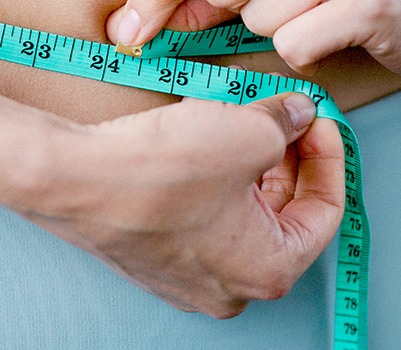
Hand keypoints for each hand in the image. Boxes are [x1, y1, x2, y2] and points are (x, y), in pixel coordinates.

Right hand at [17, 92, 343, 318]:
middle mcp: (230, 287)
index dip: (328, 155)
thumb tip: (300, 113)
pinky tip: (203, 136)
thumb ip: (288, 123)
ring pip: (240, 213)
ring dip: (249, 163)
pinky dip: (213, 177)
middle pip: (282, 214)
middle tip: (285, 112)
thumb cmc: (160, 170)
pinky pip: (201, 215)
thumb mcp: (248, 131)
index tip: (318, 117)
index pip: (325, 212)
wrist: (72, 177)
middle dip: (288, 157)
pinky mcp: (153, 256)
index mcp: (269, 271)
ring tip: (241, 115)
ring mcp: (187, 277)